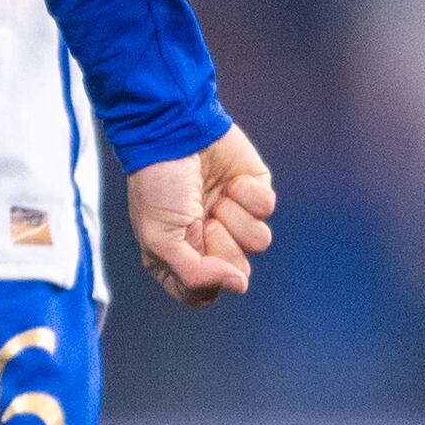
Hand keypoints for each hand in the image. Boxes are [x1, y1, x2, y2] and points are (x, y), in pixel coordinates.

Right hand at [125, 120, 276, 305]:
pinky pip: (267, 208)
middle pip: (237, 271)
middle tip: (203, 219)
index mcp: (180, 257)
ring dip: (235, 218)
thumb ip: (195, 276)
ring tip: (216, 198)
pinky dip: (248, 194)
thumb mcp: (160, 239)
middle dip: (222, 244)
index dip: (206, 280)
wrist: (172, 130)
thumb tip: (238, 285)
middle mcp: (208, 240)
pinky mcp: (253, 192)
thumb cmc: (158, 184)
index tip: (194, 252)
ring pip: (258, 242)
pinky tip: (231, 181)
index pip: (204, 294)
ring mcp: (232, 216)